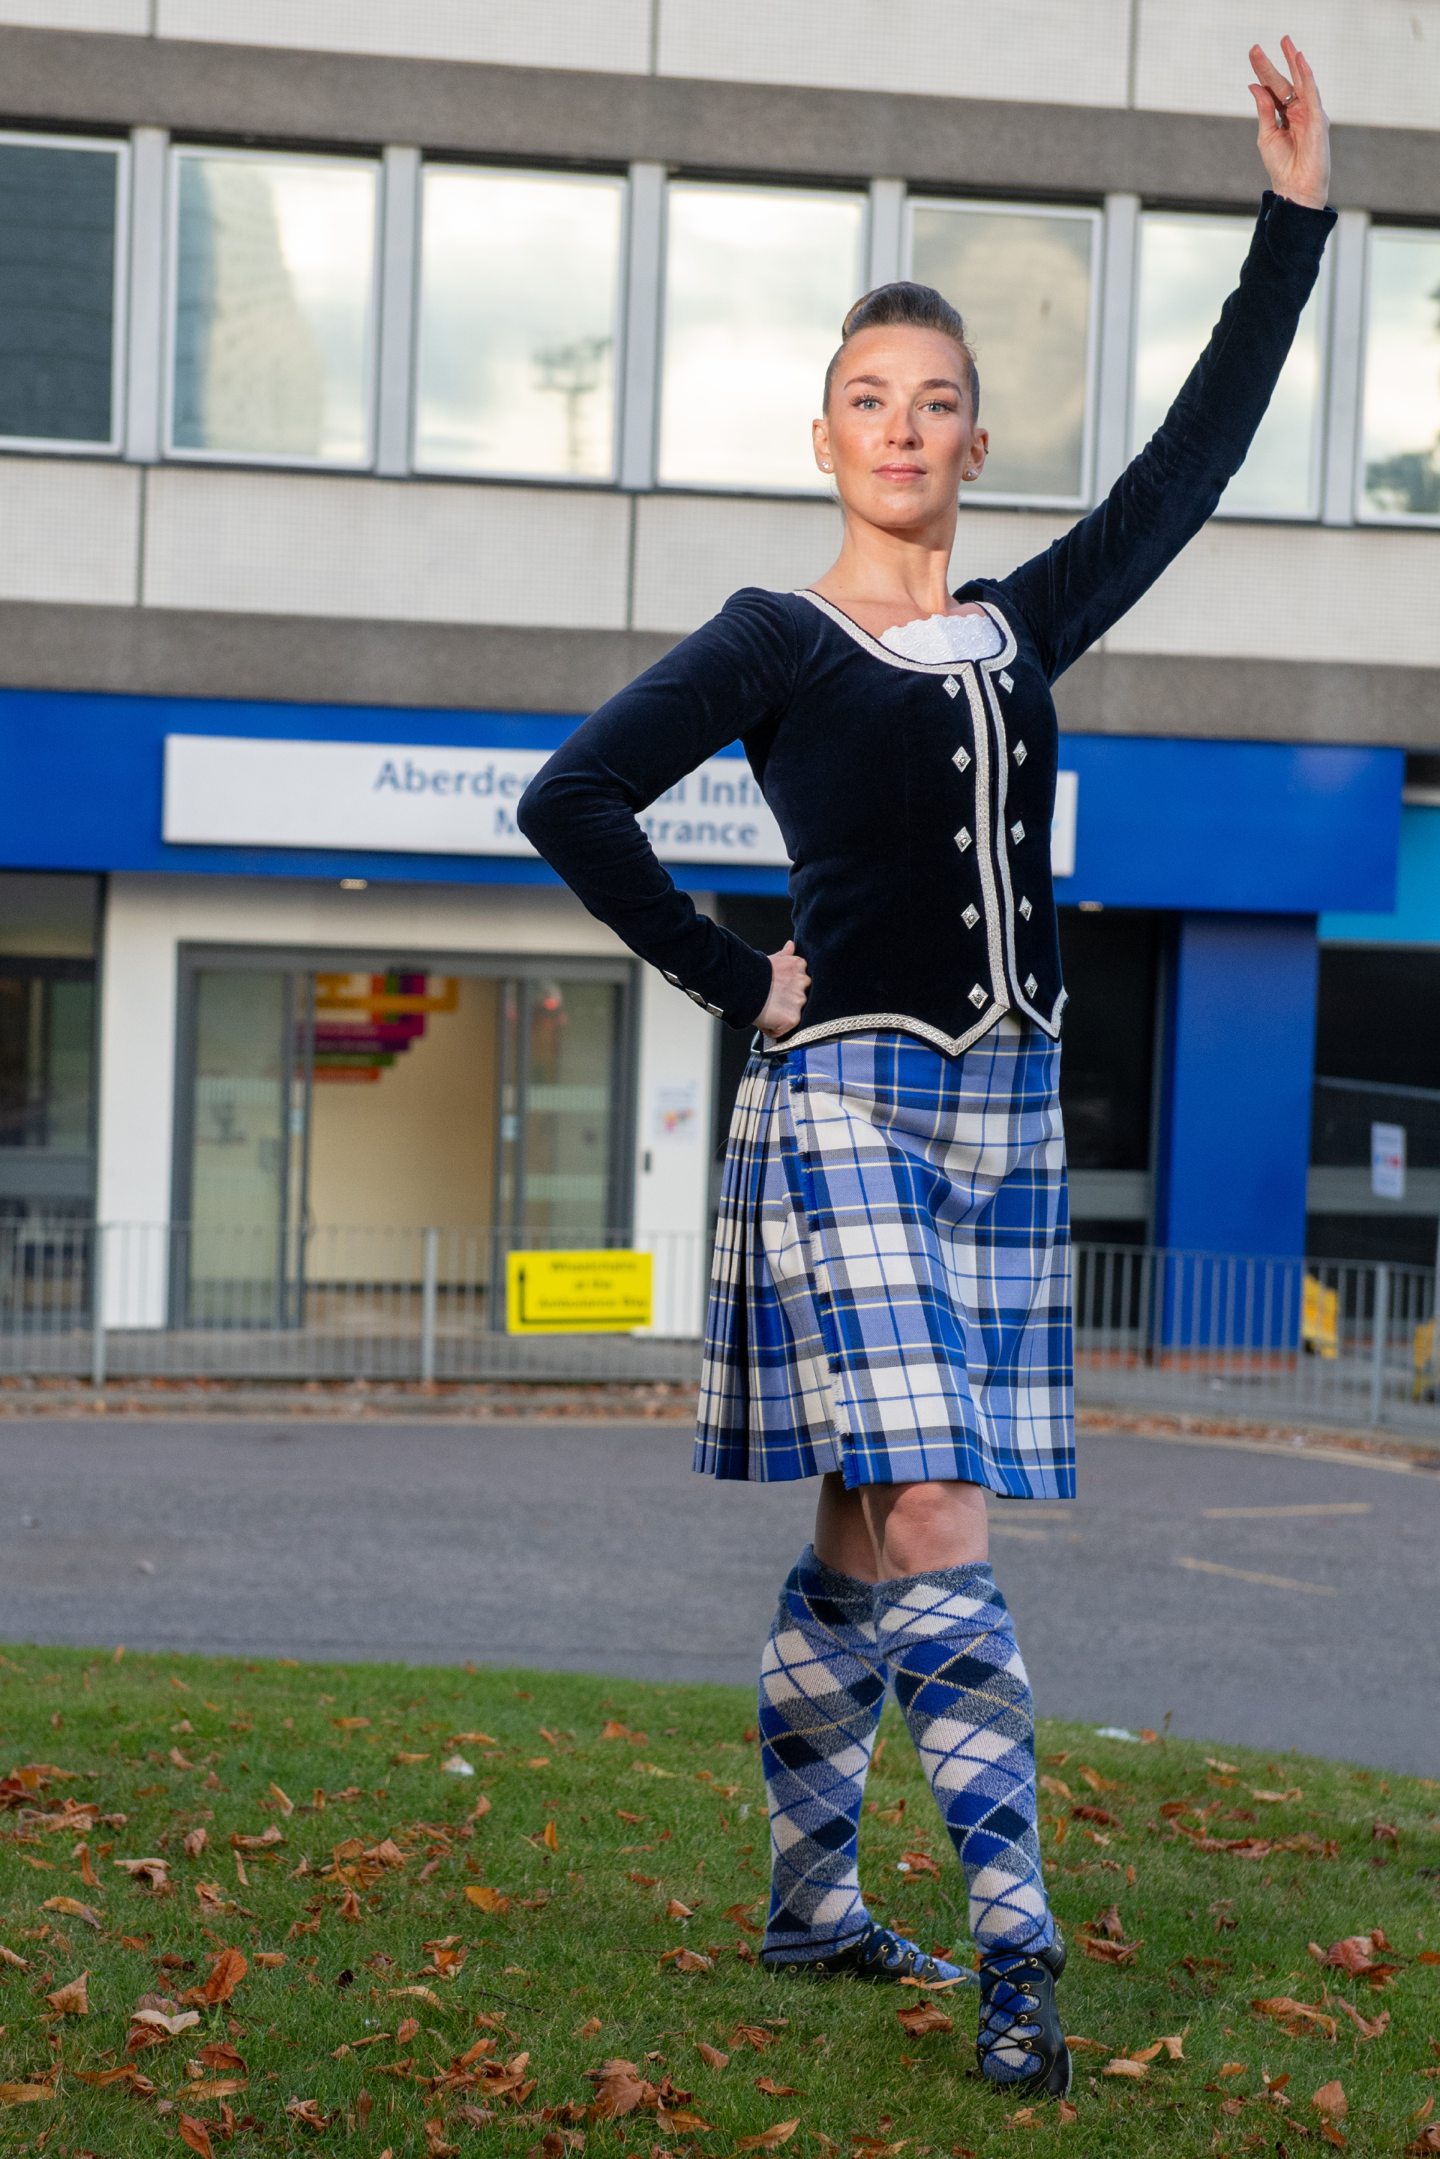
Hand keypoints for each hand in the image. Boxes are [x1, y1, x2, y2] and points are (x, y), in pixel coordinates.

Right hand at [754, 938, 809, 1038]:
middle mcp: (803, 982)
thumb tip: (791, 944)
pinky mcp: (793, 1018)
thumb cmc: (753, 973)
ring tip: (767, 1011)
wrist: (742, 985)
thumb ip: (785, 955)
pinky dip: (775, 1029)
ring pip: (795, 1013)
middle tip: (772, 1001)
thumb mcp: (772, 959)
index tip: (778, 989)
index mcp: (798, 966)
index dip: (789, 987)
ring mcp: (799, 1001)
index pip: (802, 980)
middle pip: (801, 997)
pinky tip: (765, 1022)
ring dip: (783, 1015)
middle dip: (789, 1001)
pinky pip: (785, 1029)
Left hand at [1248, 35, 1329, 210]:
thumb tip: (1255, 85)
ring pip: (1302, 82)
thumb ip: (1264, 110)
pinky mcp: (1318, 120)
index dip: (1263, 71)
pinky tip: (1300, 61)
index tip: (1253, 53)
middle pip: (1286, 81)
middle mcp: (1300, 111)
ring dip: (1294, 61)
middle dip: (1274, 62)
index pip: (1274, 88)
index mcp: (1287, 115)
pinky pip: (1312, 93)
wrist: (1294, 189)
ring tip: (1286, 43)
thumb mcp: (1267, 135)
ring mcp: (1311, 114)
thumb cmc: (1282, 166)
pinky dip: (1307, 76)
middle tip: (1257, 46)